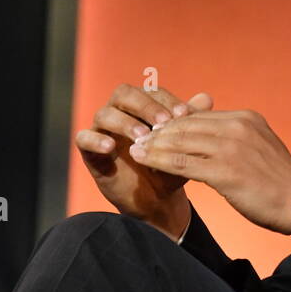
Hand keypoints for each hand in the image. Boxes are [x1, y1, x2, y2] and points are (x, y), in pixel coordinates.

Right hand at [73, 83, 212, 238]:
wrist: (157, 200)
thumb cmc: (171, 167)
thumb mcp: (185, 146)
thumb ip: (192, 122)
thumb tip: (206, 97)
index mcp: (143, 107)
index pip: (151, 91)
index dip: (167, 100)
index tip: (185, 114)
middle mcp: (120, 113)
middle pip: (124, 93)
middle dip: (145, 105)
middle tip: (164, 121)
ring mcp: (102, 131)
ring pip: (104, 113)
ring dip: (124, 122)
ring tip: (142, 137)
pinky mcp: (89, 151)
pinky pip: (83, 138)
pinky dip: (95, 140)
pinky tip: (111, 147)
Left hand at [126, 109, 290, 256]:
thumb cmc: (280, 183)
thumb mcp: (260, 149)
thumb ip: (238, 139)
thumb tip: (215, 139)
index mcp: (247, 119)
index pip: (200, 116)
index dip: (174, 123)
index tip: (155, 130)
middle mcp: (238, 127)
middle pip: (187, 125)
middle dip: (159, 131)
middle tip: (137, 136)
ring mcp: (231, 148)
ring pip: (181, 141)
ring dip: (153, 144)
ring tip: (134, 148)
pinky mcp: (225, 171)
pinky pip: (182, 162)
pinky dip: (159, 160)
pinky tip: (144, 161)